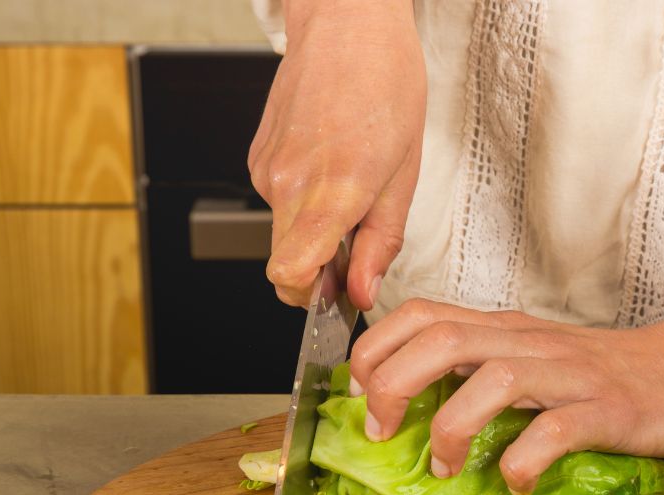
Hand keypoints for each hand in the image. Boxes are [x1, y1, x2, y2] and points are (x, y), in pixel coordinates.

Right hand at [249, 0, 425, 308]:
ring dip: (315, 236)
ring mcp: (267, 170)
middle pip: (286, 265)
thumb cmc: (384, 85)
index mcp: (333, 189)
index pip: (291, 272)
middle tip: (360, 251)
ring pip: (284, 235)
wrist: (347, 25)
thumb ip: (381, 241)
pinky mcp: (258, 159)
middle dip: (319, 274)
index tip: (337, 296)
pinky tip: (331, 170)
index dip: (311, 298)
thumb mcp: (405, 173)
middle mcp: (288, 183)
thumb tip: (364, 291)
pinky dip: (304, 205)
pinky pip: (280, 204)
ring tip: (353, 193)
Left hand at [346, 196, 663, 494]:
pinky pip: (554, 432)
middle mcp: (531, 344)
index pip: (424, 314)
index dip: (377, 349)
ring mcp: (569, 376)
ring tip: (445, 469)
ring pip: (493, 381)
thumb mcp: (539, 358)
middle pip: (442, 340)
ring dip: (452, 428)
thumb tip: (418, 410)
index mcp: (509, 330)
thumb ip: (487, 370)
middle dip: (394, 385)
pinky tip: (514, 484)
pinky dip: (523, 461)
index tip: (362, 393)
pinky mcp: (606, 411)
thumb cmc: (611, 375)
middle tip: (383, 434)